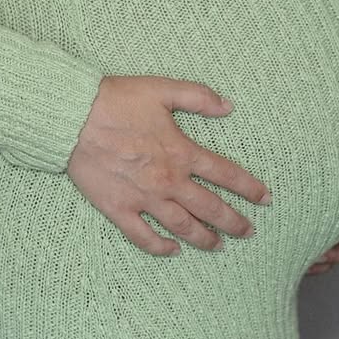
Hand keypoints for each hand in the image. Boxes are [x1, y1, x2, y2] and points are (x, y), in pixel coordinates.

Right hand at [67, 76, 272, 255]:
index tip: (265, 199)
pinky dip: (160, 247)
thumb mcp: (162, 89)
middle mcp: (167, 180)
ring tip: (218, 246)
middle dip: (233, 222)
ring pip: (182, 226)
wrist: (73, 117)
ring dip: (203, 238)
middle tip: (249, 232)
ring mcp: (143, 198)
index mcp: (181, 152)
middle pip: (209, 208)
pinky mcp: (118, 209)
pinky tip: (173, 250)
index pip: (225, 174)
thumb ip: (199, 97)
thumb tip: (229, 107)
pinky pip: (143, 236)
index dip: (249, 188)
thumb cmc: (116, 100)